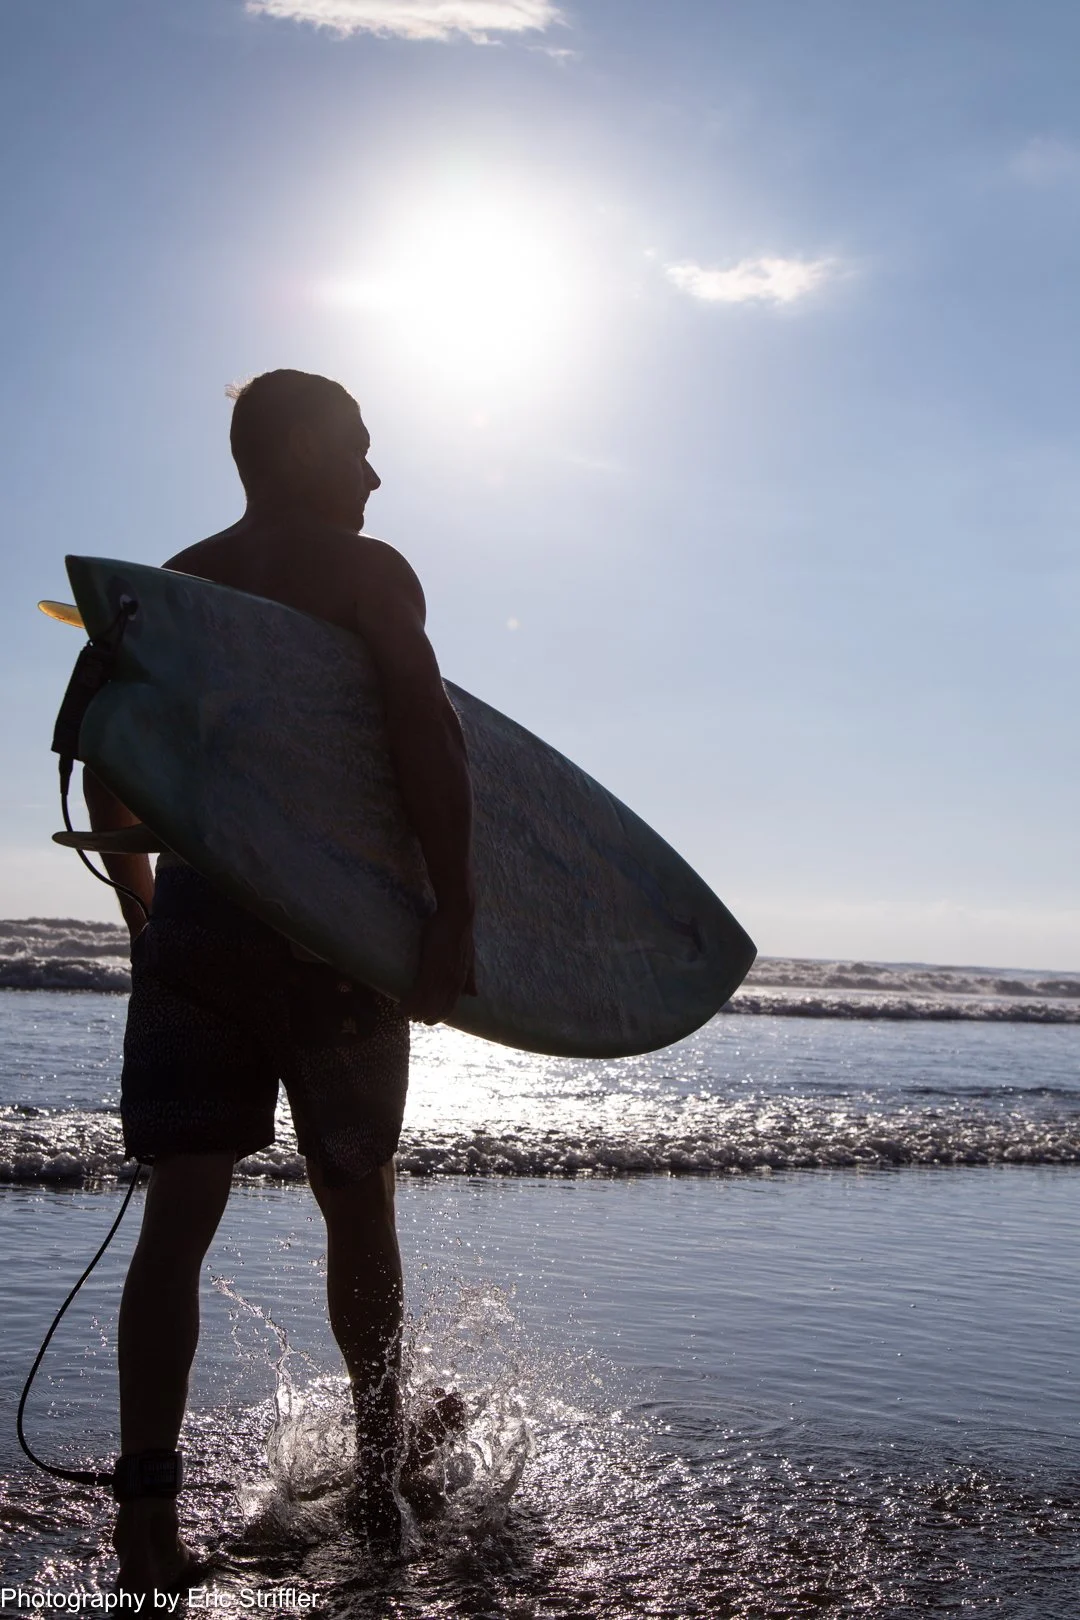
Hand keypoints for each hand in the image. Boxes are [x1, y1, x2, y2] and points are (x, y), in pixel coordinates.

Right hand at [400, 907, 476, 1024]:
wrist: (457, 915)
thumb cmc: (459, 933)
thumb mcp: (469, 959)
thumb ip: (470, 977)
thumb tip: (474, 994)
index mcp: (460, 980)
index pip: (450, 1006)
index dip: (438, 1015)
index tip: (427, 1019)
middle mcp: (453, 981)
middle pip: (438, 1010)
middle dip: (425, 1017)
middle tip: (412, 1018)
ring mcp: (441, 975)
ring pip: (426, 1004)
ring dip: (413, 1011)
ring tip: (402, 1012)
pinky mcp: (429, 968)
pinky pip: (418, 993)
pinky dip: (409, 1002)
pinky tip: (400, 1006)